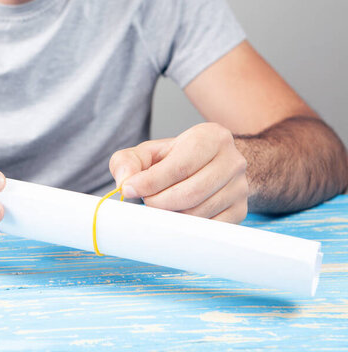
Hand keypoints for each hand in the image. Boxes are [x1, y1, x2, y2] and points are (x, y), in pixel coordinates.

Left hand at [109, 123, 248, 222]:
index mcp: (212, 137)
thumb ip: (127, 161)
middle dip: (159, 202)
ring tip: (160, 207)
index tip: (130, 189)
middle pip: (191, 192)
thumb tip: (125, 182)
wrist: (208, 168)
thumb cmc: (174, 160)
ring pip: (199, 212)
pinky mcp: (240, 210)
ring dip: (172, 216)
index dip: (151, 182)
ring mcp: (240, 187)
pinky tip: (176, 217)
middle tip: (146, 202)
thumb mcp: (148, 153)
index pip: (179, 166)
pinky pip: (210, 227)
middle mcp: (233, 161)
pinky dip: (187, 228)